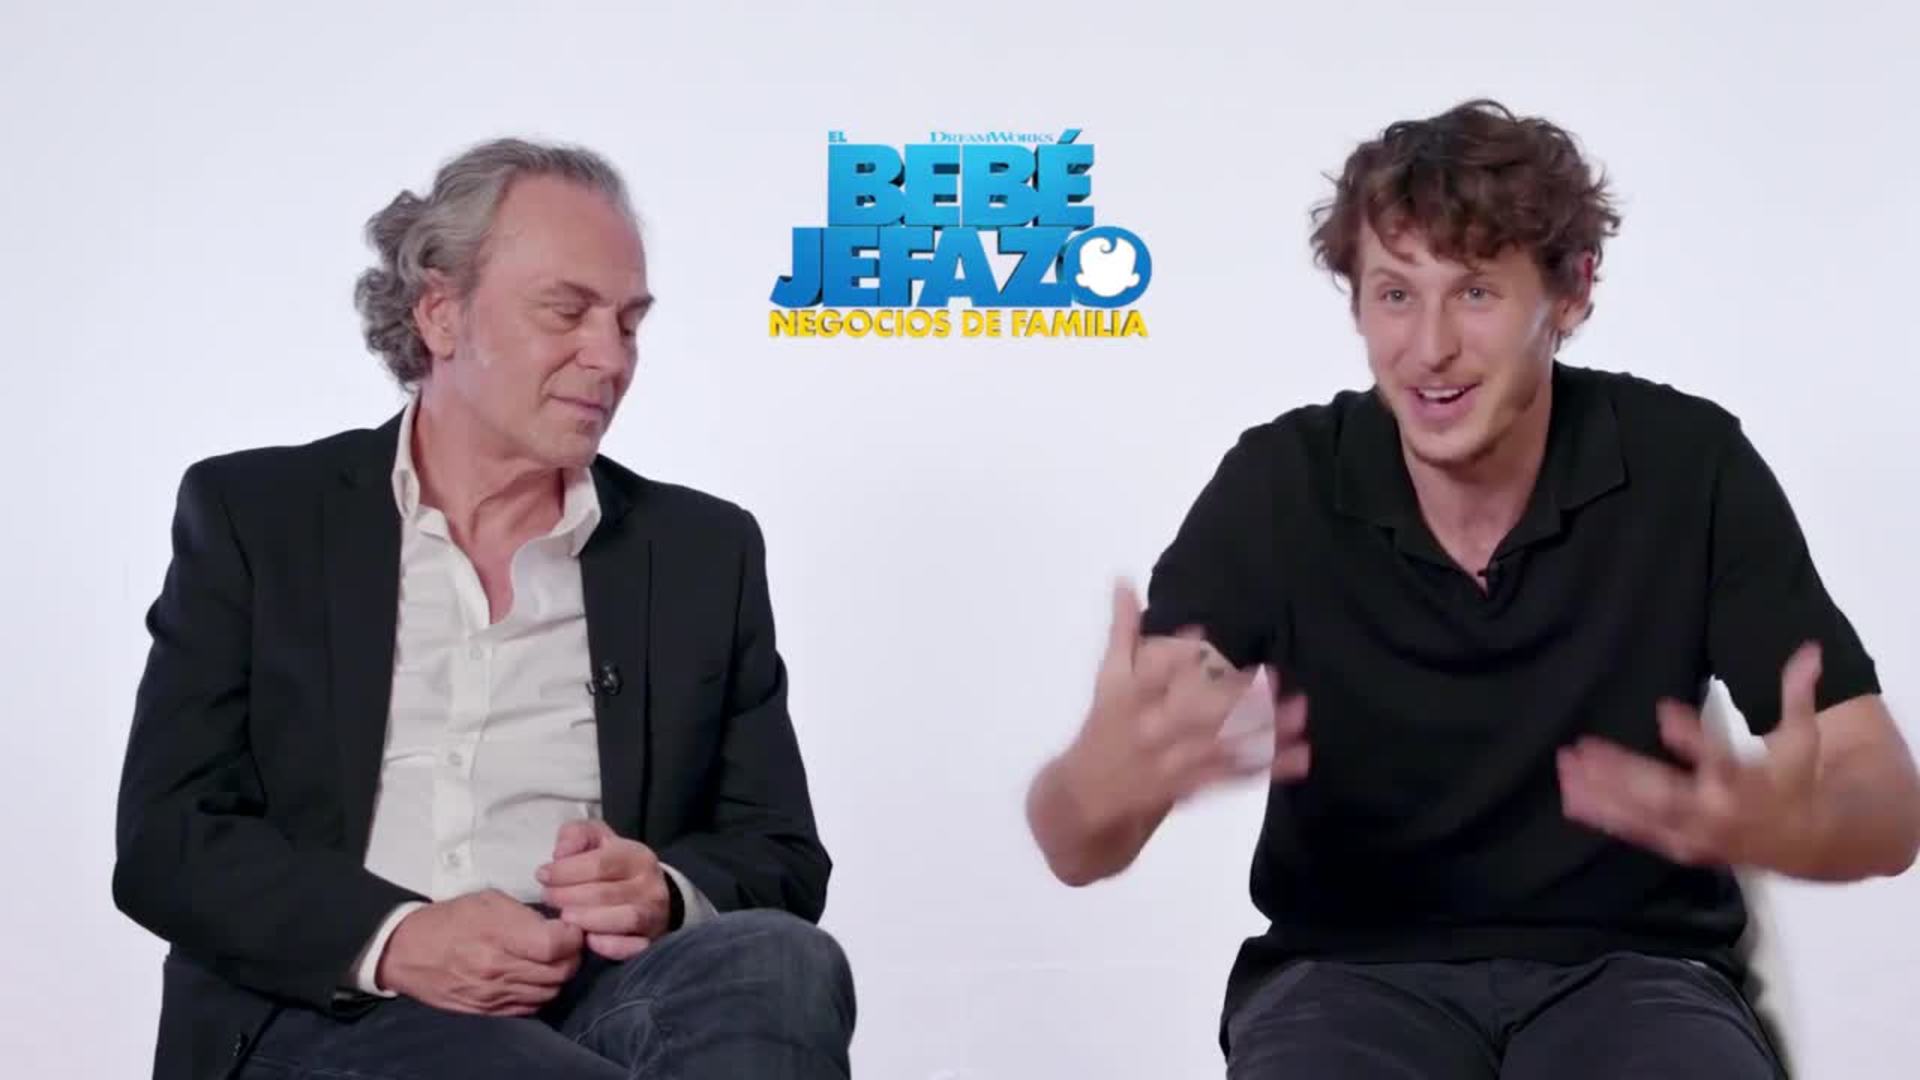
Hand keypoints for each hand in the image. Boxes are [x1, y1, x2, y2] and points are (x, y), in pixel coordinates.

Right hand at [376, 889, 583, 1015]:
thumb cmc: (449, 920)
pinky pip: (531, 1006)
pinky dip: (541, 992)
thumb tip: (556, 925)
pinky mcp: (489, 1010)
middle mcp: (497, 969)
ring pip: (550, 991)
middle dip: (572, 955)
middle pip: (560, 971)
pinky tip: (535, 976)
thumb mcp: (488, 900)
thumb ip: (525, 914)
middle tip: (567, 943)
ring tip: (552, 959)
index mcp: (497, 935)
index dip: (573, 936)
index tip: (571, 927)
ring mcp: (494, 994)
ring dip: (559, 975)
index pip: (556, 945)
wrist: (408, 952)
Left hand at [536, 818, 671, 960]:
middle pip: (606, 893)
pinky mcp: (651, 941)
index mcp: (637, 856)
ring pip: (623, 919)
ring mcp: (654, 915)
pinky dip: (610, 946)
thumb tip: (560, 854)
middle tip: (547, 897)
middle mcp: (651, 886)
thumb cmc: (613, 866)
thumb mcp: (595, 839)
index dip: (566, 871)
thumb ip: (575, 835)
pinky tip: (588, 940)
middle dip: (568, 897)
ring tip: (564, 917)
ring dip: (587, 920)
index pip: (600, 864)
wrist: (647, 895)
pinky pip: (633, 947)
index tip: (542, 876)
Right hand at [1059, 580, 1309, 829]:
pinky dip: (1267, 767)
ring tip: (1300, 712)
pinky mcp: (1193, 786)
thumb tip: (1123, 580)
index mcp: (1130, 698)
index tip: (1204, 633)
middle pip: (1196, 713)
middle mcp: (1153, 730)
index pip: (1153, 675)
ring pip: (1223, 745)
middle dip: (1236, 698)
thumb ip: (1122, 629)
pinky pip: (1234, 776)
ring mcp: (1174, 762)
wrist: (1089, 797)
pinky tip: (1299, 755)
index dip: (1175, 656)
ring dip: (1264, 731)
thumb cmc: (1106, 726)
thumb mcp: (1108, 677)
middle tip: (1275, 677)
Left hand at [1559, 643, 1823, 868]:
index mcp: (1747, 781)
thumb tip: (1810, 650)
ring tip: (1564, 768)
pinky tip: (1570, 799)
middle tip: (1582, 748)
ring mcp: (1695, 832)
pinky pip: (1636, 832)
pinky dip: (1603, 816)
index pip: (1718, 755)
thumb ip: (1796, 693)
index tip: (1662, 710)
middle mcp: (1716, 810)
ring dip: (1599, 792)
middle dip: (1622, 771)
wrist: (1805, 843)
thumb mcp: (1802, 737)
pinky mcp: (1679, 845)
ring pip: (1642, 814)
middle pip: (1665, 792)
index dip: (1689, 734)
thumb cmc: (1794, 781)